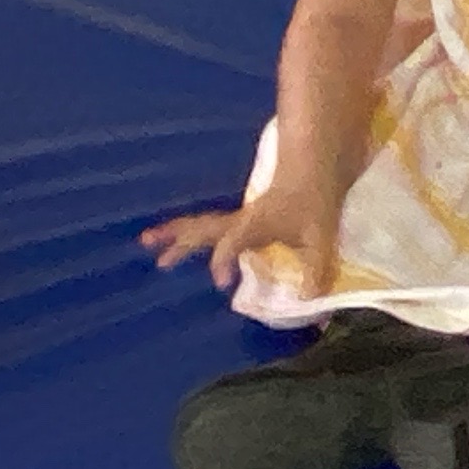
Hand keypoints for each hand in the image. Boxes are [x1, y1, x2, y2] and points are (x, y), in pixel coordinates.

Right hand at [141, 177, 340, 297]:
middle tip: (155, 257)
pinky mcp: (243, 219)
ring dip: (175, 234)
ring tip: (146, 240)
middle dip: (178, 242)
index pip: (231, 241)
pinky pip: (209, 226)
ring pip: (200, 225)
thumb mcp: (321, 238)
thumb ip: (316, 269)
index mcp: (254, 224)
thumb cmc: (314, 203)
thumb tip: (306, 299)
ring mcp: (239, 218)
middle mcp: (240, 221)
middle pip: (202, 229)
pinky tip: (178, 240)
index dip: (223, 261)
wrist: (314, 169)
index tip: (221, 284)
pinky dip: (191, 232)